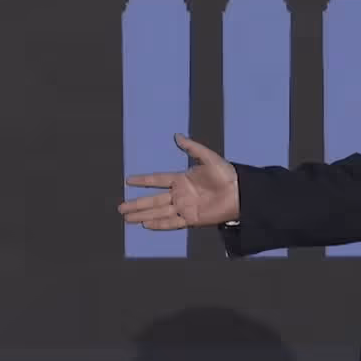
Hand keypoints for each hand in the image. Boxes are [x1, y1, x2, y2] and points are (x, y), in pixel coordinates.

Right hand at [118, 133, 239, 229]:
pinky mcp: (192, 219)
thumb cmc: (227, 174)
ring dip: (142, 215)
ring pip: (158, 212)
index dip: (143, 180)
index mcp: (182, 179)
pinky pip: (172, 222)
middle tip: (120, 207)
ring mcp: (184, 207)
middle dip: (136, 203)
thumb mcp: (209, 157)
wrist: (240, 192)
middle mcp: (180, 194)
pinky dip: (159, 224)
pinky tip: (146, 224)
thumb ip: (192, 148)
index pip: (157, 180)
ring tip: (127, 218)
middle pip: (153, 199)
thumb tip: (177, 136)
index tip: (128, 180)